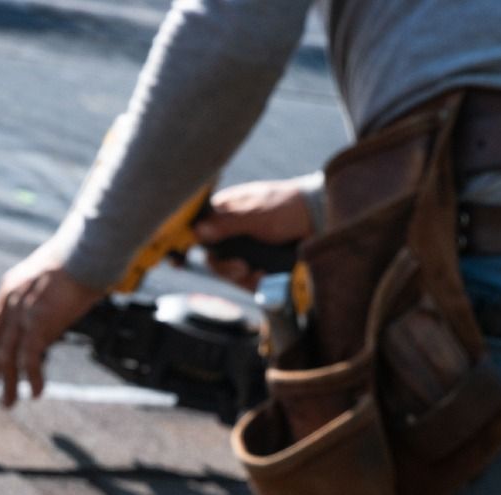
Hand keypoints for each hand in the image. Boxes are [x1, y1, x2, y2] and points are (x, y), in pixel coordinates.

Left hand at [0, 242, 105, 406]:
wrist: (88, 251)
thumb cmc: (78, 262)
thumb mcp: (48, 279)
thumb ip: (39, 301)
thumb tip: (46, 325)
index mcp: (8, 290)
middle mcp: (9, 302)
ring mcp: (22, 311)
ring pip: (6, 356)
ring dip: (8, 383)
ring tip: (9, 403)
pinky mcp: (38, 321)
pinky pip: (29, 358)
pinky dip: (32, 378)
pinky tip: (37, 392)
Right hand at [194, 177, 314, 289]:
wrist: (323, 219)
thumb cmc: (289, 206)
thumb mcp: (257, 213)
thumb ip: (227, 223)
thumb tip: (197, 230)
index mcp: (227, 213)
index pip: (197, 230)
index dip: (185, 244)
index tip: (178, 260)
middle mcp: (234, 233)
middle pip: (212, 258)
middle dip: (223, 267)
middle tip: (239, 267)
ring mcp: (248, 251)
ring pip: (229, 273)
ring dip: (241, 276)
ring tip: (257, 272)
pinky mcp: (261, 267)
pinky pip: (248, 282)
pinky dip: (255, 283)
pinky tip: (265, 277)